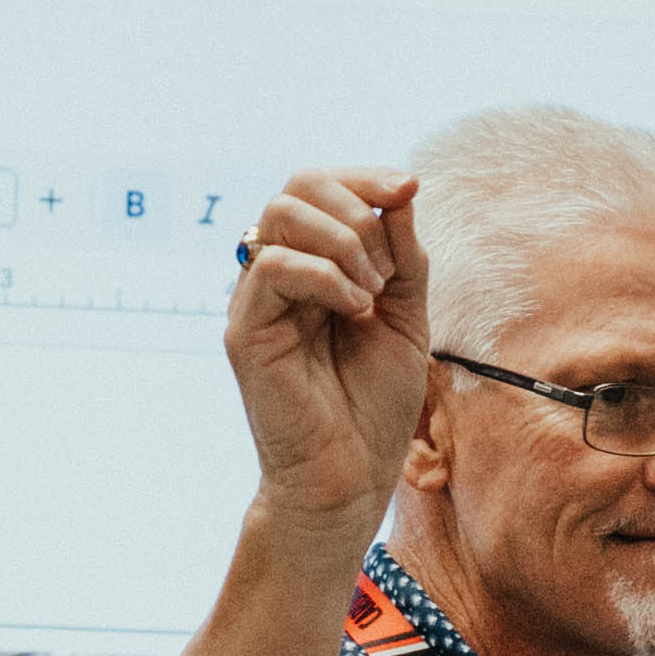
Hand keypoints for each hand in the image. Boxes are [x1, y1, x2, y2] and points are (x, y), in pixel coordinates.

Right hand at [218, 167, 435, 533]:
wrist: (351, 478)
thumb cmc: (374, 407)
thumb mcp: (405, 318)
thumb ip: (404, 257)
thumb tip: (403, 190)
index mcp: (315, 265)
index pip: (323, 188)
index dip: (365, 177)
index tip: (410, 188)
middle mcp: (279, 274)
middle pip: (297, 186)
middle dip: (355, 204)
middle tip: (388, 266)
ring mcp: (257, 299)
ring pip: (281, 214)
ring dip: (343, 240)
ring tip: (374, 293)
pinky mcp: (245, 330)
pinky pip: (274, 266)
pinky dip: (324, 275)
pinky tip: (354, 309)